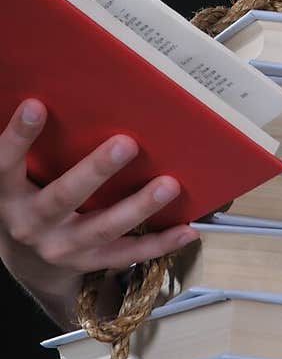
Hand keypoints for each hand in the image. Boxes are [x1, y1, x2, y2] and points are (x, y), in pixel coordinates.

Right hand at [0, 99, 198, 319]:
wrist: (26, 261)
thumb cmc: (28, 198)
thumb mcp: (18, 178)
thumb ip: (38, 149)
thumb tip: (63, 95)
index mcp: (8, 195)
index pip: (6, 164)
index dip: (19, 136)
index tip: (36, 104)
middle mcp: (31, 224)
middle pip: (63, 197)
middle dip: (96, 171)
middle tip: (126, 143)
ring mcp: (62, 248)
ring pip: (103, 228)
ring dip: (139, 206)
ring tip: (168, 184)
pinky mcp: (89, 263)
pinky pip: (127, 254)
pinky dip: (159, 244)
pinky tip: (186, 231)